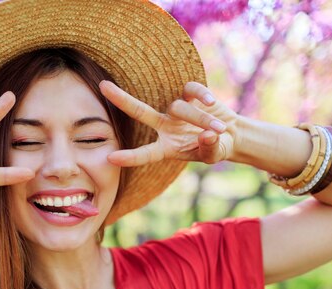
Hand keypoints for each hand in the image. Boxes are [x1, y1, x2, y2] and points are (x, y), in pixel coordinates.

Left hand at [99, 81, 239, 166]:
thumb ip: (209, 148)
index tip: (110, 159)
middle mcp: (165, 126)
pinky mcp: (191, 95)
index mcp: (166, 147)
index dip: (130, 157)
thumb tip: (207, 136)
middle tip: (102, 86)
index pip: (145, 153)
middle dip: (121, 99)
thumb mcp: (214, 154)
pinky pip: (191, 90)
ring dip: (199, 118)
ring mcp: (176, 110)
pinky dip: (201, 95)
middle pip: (139, 112)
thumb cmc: (215, 148)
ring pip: (178, 108)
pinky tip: (211, 102)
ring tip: (219, 129)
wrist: (229, 133)